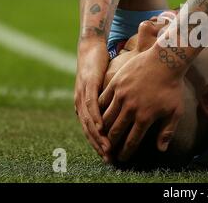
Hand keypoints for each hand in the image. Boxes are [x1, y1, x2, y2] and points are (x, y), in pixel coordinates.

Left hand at [74, 40, 111, 160]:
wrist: (92, 49)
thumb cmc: (102, 70)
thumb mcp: (109, 90)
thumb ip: (113, 104)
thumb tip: (125, 116)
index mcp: (86, 108)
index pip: (92, 132)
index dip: (100, 145)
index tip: (110, 156)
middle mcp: (81, 105)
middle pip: (89, 131)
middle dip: (99, 146)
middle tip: (109, 158)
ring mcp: (82, 95)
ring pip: (88, 121)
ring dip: (96, 137)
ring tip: (107, 147)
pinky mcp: (86, 85)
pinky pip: (90, 105)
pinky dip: (94, 118)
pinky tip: (101, 127)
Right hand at [98, 45, 185, 161]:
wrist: (166, 61)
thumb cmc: (173, 87)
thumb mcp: (175, 111)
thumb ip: (167, 131)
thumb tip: (161, 150)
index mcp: (145, 117)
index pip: (131, 141)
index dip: (125, 152)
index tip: (121, 158)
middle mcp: (131, 108)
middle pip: (115, 132)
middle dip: (111, 144)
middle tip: (109, 150)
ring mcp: (122, 95)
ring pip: (106, 118)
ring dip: (103, 129)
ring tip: (102, 135)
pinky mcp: (116, 83)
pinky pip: (103, 100)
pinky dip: (99, 110)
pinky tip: (99, 116)